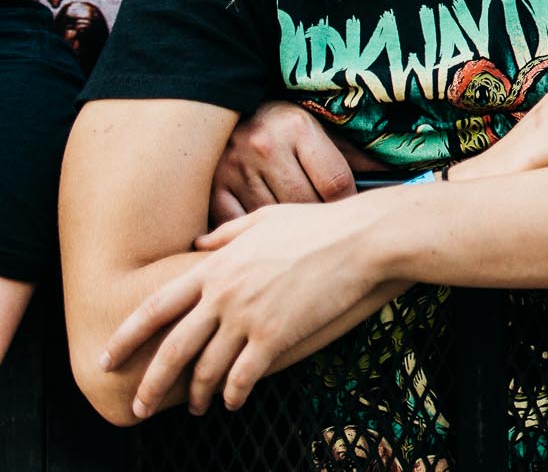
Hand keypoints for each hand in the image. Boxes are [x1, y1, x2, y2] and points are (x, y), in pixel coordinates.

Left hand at [103, 196, 391, 418]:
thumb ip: (227, 232)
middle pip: (172, 349)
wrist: (361, 240)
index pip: (155, 307)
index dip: (126, 337)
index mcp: (214, 265)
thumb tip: (200, 242)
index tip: (107, 358)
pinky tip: (231, 402)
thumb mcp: (265, 218)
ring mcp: (248, 317)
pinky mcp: (276, 336)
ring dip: (197, 395)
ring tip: (196, 408)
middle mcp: (223, 294)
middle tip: (138, 407)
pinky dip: (232, 395)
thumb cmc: (317, 225)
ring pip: (206, 369)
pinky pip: (243, 377)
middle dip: (150, 384)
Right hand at [211, 100, 356, 225]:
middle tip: (327, 226)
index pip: (336, 182)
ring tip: (298, 233)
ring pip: (274, 219)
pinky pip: (239, 227)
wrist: (226, 109)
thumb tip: (394, 178)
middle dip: (319, 218)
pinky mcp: (213, 188)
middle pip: (305, 204)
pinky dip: (254, 235)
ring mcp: (235, 169)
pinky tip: (265, 234)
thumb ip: (354, 156)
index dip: (349, 203)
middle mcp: (264, 147)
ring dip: (288, 229)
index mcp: (298, 128)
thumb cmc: (284, 126)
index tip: (352, 213)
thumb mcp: (320, 129)